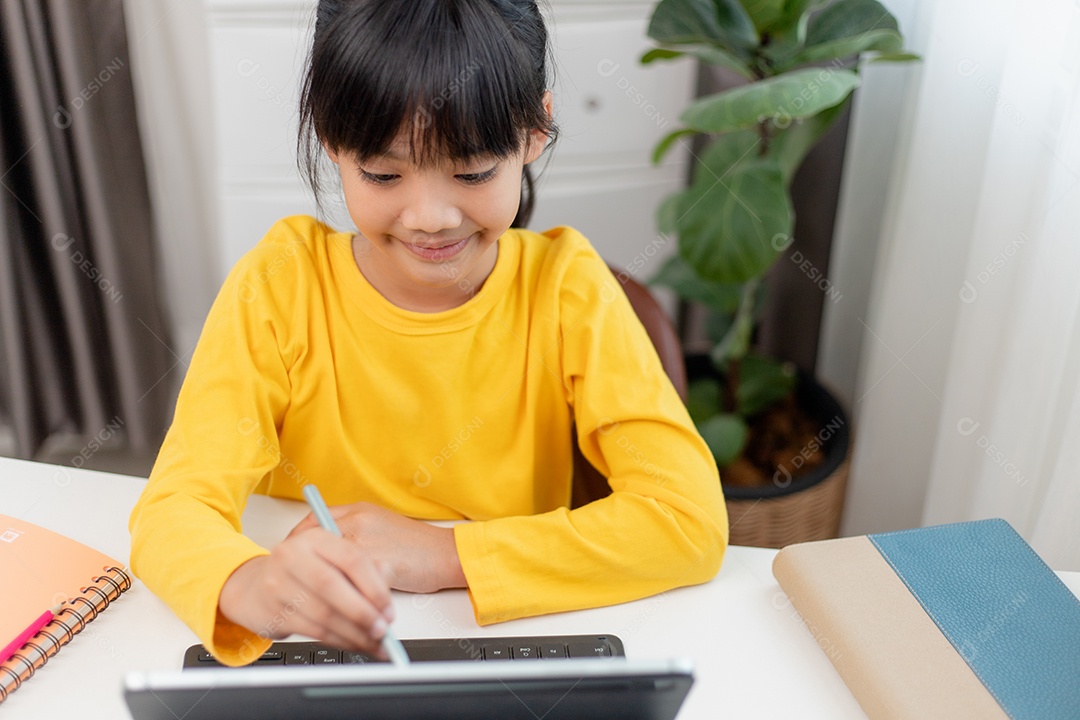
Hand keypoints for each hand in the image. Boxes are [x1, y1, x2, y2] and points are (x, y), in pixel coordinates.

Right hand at [218, 526, 394, 656]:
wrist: (254, 587)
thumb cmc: (302, 572)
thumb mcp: (331, 560)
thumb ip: (363, 569)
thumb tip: (386, 593)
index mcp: (315, 537)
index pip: (351, 558)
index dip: (374, 587)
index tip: (389, 608)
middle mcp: (293, 555)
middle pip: (333, 585)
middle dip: (363, 612)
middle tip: (383, 629)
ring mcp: (278, 582)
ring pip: (323, 612)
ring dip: (354, 632)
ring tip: (374, 642)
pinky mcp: (271, 609)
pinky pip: (313, 630)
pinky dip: (339, 640)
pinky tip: (353, 643)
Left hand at [288, 502, 466, 593]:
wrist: (448, 554)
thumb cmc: (417, 546)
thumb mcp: (379, 528)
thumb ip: (352, 533)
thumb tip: (323, 551)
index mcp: (357, 510)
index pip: (313, 522)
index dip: (297, 542)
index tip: (288, 556)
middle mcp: (358, 521)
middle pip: (313, 544)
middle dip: (300, 567)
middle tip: (293, 585)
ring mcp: (367, 541)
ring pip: (329, 567)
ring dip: (318, 588)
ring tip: (312, 602)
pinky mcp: (379, 563)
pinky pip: (351, 586)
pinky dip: (344, 600)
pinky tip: (340, 610)